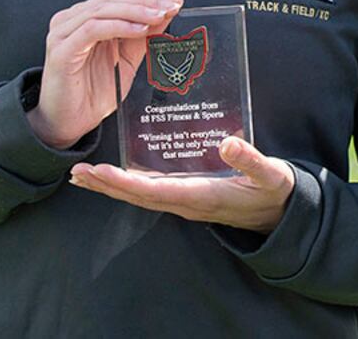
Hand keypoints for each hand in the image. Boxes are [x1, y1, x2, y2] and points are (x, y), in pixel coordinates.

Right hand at [26, 0, 182, 148]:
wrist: (69, 123)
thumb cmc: (92, 94)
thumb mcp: (128, 60)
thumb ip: (143, 37)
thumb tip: (165, 15)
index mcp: (86, 20)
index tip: (174, 1)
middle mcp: (72, 22)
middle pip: (112, 0)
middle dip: (146, 1)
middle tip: (171, 6)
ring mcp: (64, 34)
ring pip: (103, 10)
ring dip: (136, 11)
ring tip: (159, 15)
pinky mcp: (61, 50)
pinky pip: (92, 29)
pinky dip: (119, 26)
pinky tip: (139, 29)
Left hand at [69, 136, 296, 230]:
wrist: (280, 214)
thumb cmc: (273, 191)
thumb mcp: (269, 175)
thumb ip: (250, 160)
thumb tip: (226, 143)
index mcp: (202, 196)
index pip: (155, 191)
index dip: (125, 183)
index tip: (100, 173)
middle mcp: (187, 202)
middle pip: (138, 196)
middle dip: (106, 186)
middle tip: (77, 173)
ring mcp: (186, 202)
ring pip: (141, 196)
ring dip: (111, 187)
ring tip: (84, 176)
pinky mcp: (188, 197)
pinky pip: (151, 193)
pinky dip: (128, 185)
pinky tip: (117, 177)